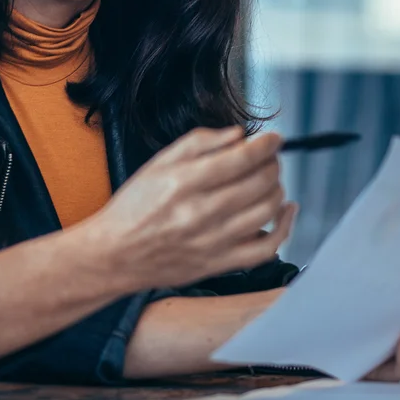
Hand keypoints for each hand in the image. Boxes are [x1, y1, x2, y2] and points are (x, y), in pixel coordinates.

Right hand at [72, 127, 297, 292]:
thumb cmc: (133, 209)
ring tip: (270, 181)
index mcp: (185, 183)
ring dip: (277, 189)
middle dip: (272, 164)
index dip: (266, 145)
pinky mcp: (220, 264)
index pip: (242, 158)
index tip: (273, 139)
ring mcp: (214, 241)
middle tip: (269, 159)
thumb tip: (238, 135)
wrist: (114, 255)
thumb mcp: (158, 163)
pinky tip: (285, 211)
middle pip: (260, 182)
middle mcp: (201, 212)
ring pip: (267, 210)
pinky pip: (266, 248)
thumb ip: (199, 143)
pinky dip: (284, 227)